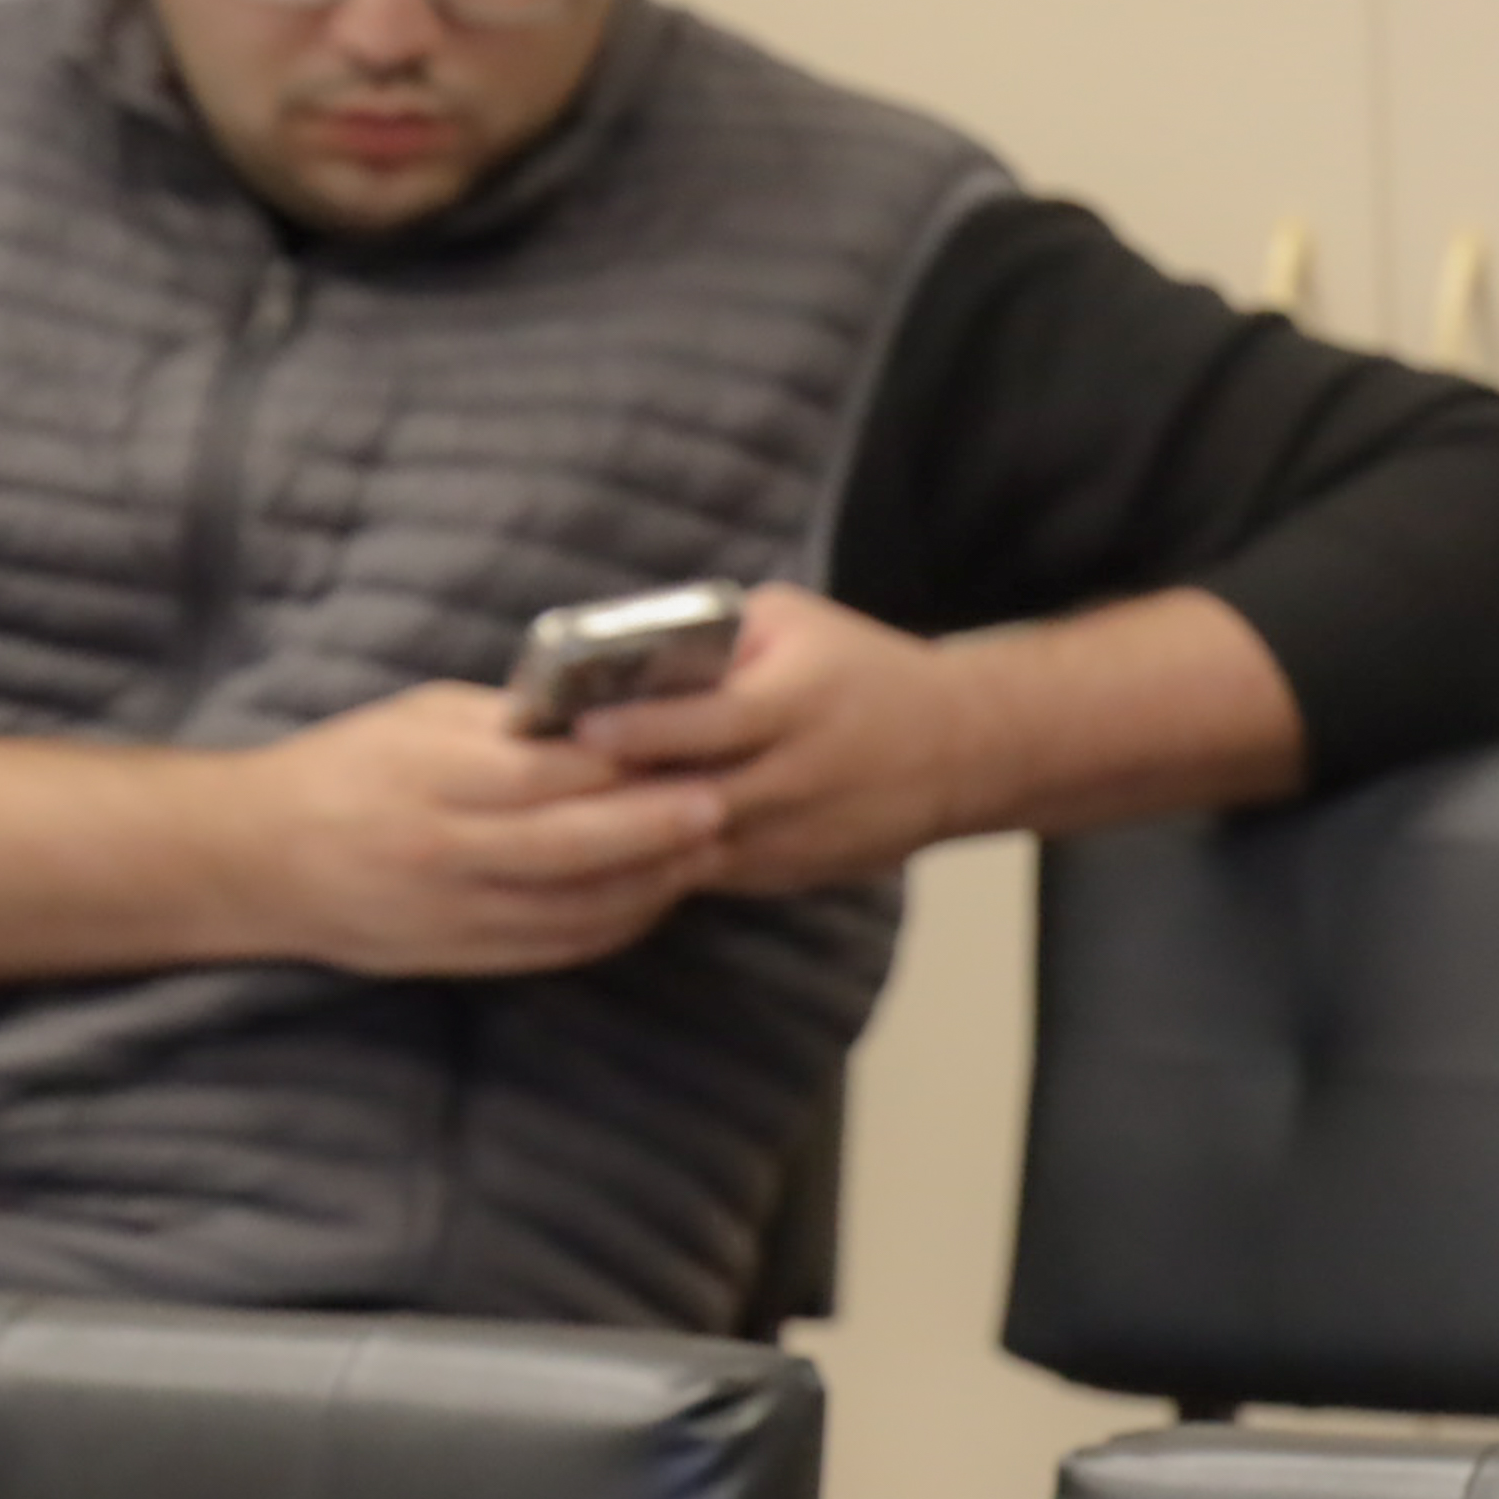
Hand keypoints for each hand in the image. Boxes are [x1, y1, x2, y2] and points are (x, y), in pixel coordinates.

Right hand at [240, 681, 726, 975]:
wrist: (255, 863)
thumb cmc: (342, 770)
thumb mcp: (415, 720)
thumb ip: (505, 724)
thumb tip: (601, 716)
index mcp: (429, 779)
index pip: (546, 774)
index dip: (624, 762)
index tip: (683, 741)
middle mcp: (443, 852)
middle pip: (575, 846)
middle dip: (657, 827)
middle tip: (720, 802)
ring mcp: (455, 914)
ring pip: (578, 907)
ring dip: (651, 882)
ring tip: (704, 849)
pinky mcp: (463, 958)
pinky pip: (559, 946)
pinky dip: (616, 924)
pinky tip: (653, 894)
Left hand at [576, 582, 996, 890]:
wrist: (961, 752)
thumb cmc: (866, 672)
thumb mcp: (796, 623)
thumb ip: (714, 635)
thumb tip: (622, 652)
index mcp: (798, 707)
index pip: (708, 724)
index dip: (640, 730)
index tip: (579, 725)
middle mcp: (796, 780)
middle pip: (686, 799)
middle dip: (613, 795)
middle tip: (537, 784)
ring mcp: (792, 838)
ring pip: (688, 851)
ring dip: (621, 841)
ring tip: (550, 823)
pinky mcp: (785, 874)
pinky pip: (703, 875)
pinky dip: (651, 864)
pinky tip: (597, 851)